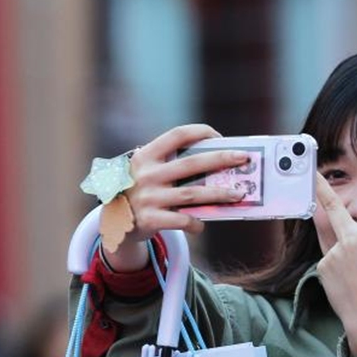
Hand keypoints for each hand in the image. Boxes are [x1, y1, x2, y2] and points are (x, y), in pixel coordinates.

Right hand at [106, 124, 247, 271]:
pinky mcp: (150, 219)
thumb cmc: (140, 191)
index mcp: (146, 156)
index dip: (200, 132)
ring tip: (239, 194)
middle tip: (244, 158)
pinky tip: (202, 224)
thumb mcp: (146, 172)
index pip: (177, 135)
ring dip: (220, 194)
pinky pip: (182, 220)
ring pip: (193, 194)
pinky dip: (196, 222)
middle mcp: (147, 174)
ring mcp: (148, 197)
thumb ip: (171, 166)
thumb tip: (217, 164)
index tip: (219, 136)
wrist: (112, 222)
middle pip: (192, 163)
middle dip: (221, 159)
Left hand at [314, 149, 356, 356]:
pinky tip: (351, 283)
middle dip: (321, 186)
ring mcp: (334, 253)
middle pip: (333, 205)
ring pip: (336, 238)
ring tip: (356, 266)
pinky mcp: (323, 265)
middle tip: (310, 169)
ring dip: (344, 246)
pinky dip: (342, 265)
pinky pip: (332, 257)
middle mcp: (351, 240)